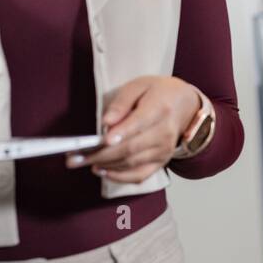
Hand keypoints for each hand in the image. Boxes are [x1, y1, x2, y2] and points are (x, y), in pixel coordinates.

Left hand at [68, 76, 203, 184]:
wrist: (186, 105)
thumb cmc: (159, 92)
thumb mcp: (140, 85)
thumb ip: (122, 102)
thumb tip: (106, 123)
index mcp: (160, 108)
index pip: (139, 124)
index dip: (120, 134)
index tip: (102, 140)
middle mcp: (164, 132)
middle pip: (131, 148)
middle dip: (101, 155)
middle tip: (77, 158)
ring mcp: (164, 150)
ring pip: (132, 163)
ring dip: (106, 166)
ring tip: (84, 163)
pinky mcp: (161, 161)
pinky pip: (140, 175)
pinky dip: (120, 177)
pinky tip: (103, 171)